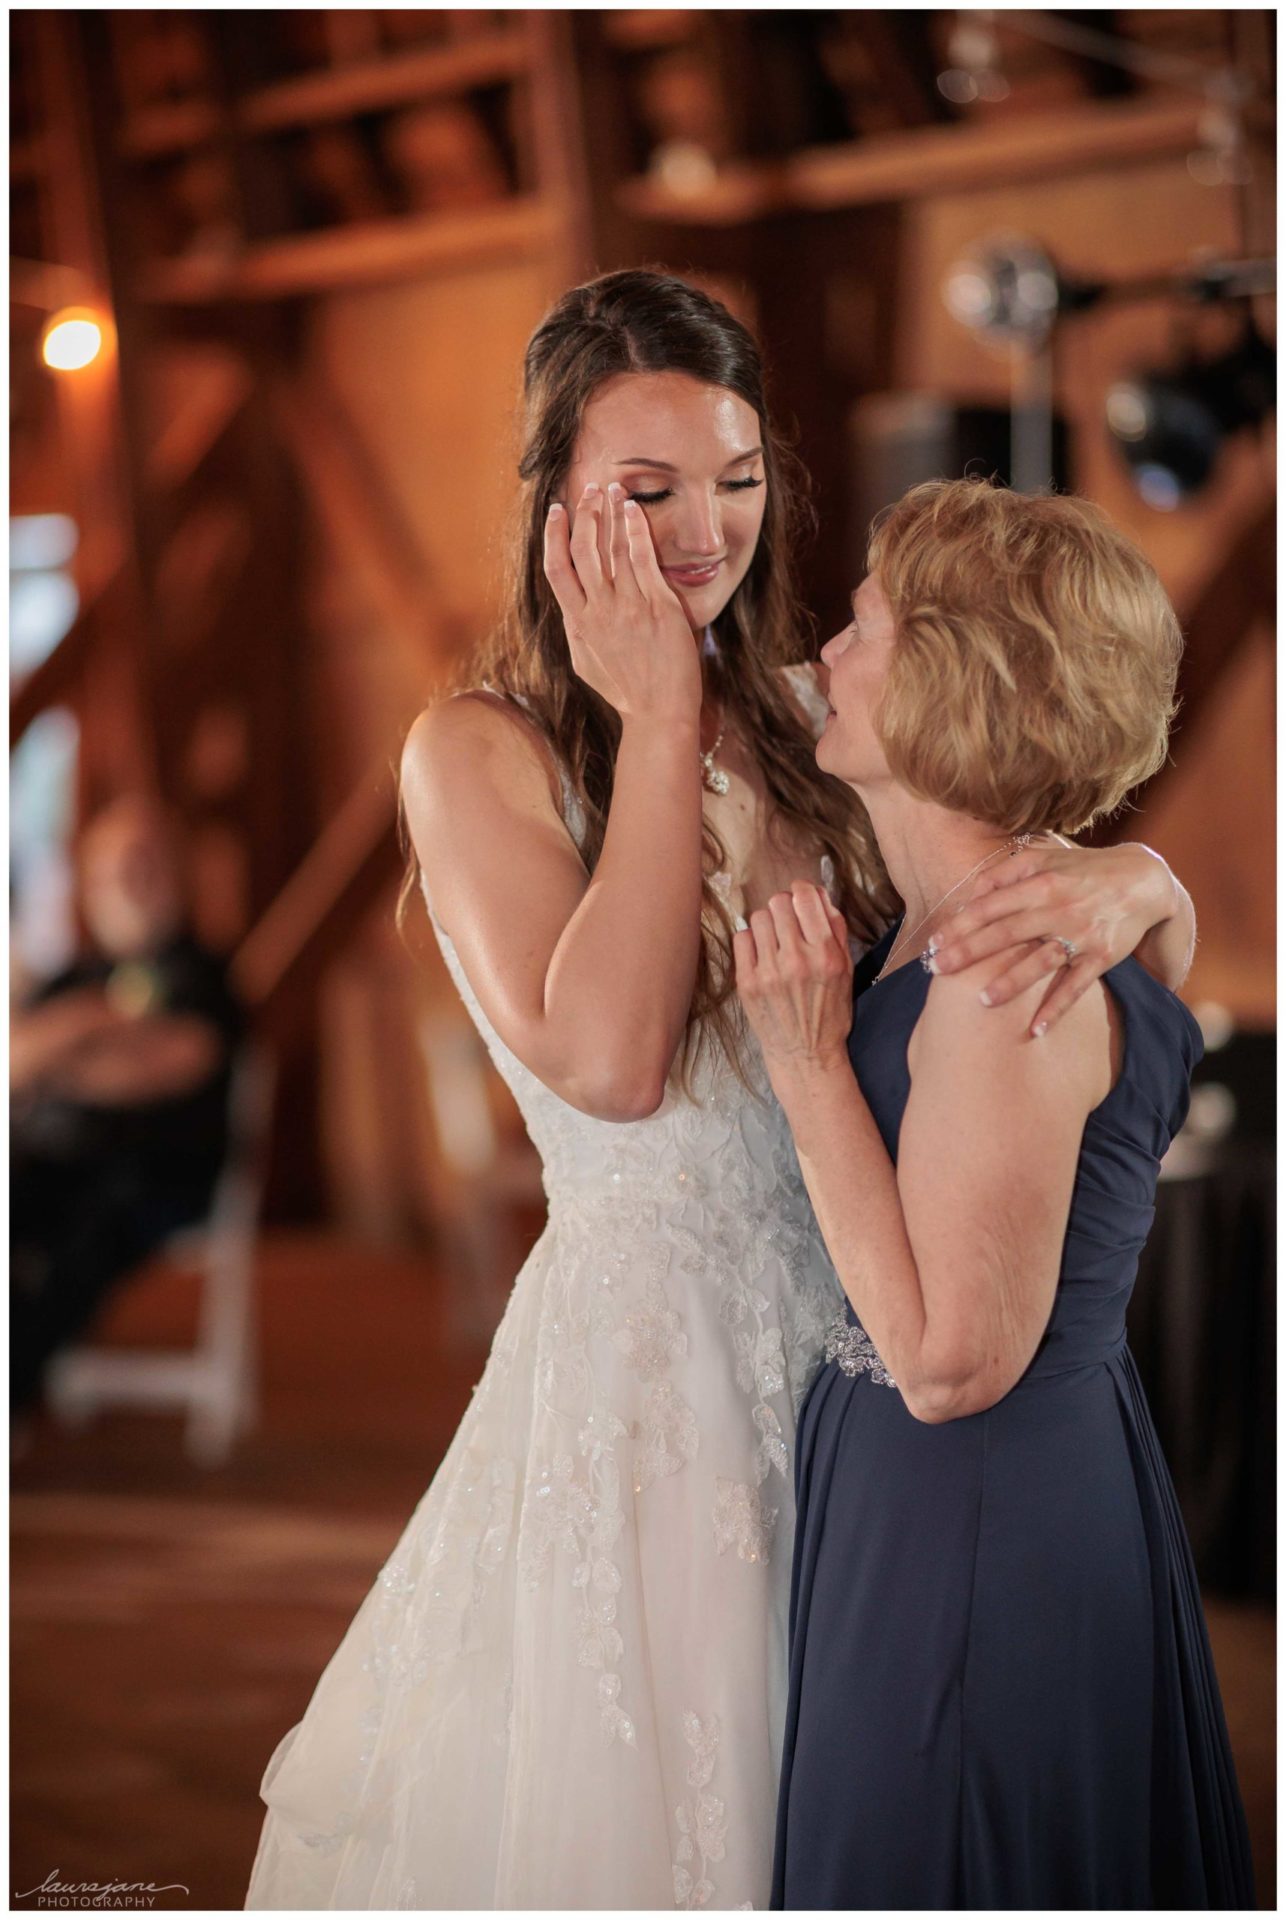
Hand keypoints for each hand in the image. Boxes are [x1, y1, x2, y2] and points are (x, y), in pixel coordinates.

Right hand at [543, 482, 700, 725]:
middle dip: (584, 514)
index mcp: (578, 624)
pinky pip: (642, 558)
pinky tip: (633, 509)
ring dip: (609, 512)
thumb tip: (570, 611)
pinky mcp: (657, 607)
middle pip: (582, 550)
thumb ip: (578, 631)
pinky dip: (635, 530)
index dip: (553, 536)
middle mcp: (598, 612)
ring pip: (611, 548)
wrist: (659, 713)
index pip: (556, 569)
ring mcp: (627, 608)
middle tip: (588, 489)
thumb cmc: (626, 691)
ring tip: (612, 487)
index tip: (556, 511)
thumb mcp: (587, 663)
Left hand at [734, 882, 853, 1089]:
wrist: (806, 1054)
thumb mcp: (847, 970)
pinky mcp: (747, 982)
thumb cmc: (830, 1012)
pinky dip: (752, 941)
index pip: (805, 898)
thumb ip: (835, 929)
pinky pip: (742, 938)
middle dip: (785, 907)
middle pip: (778, 902)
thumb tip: (818, 895)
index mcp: (826, 954)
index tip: (801, 898)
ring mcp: (769, 971)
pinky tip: (762, 955)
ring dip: (768, 924)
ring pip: (759, 917)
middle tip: (789, 923)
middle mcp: (797, 959)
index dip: (802, 891)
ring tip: (776, 942)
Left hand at [929, 839, 1182, 1035]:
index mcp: (1041, 882)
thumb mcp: (1046, 859)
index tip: (934, 943)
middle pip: (1008, 933)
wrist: (1143, 880)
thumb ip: (1006, 872)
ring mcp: (1081, 934)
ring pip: (1041, 961)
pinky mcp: (1102, 956)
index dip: (961, 924)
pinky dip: (1057, 1008)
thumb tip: (970, 893)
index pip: (992, 905)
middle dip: (971, 952)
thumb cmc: (1083, 871)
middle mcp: (1059, 908)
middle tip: (939, 970)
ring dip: (1012, 982)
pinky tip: (1036, 1030)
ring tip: (983, 1000)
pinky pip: (1076, 986)